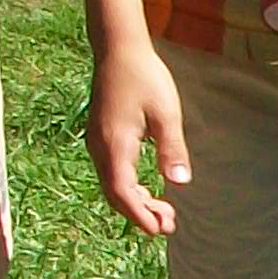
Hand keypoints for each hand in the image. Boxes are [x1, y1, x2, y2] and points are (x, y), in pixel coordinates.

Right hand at [88, 40, 191, 236]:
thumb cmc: (144, 77)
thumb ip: (172, 148)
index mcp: (115, 144)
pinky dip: (128, 187)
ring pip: (112, 185)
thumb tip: (180, 182)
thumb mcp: (166, 113)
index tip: (159, 230)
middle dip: (140, 213)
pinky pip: (111, 172)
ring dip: (135, 201)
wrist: (118, 49)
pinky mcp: (100, 137)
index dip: (140, 215)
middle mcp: (100, 147)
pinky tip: (147, 188)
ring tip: (163, 210)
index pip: (123, 192)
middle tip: (169, 224)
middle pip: (115, 194)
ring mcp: (97, 142)